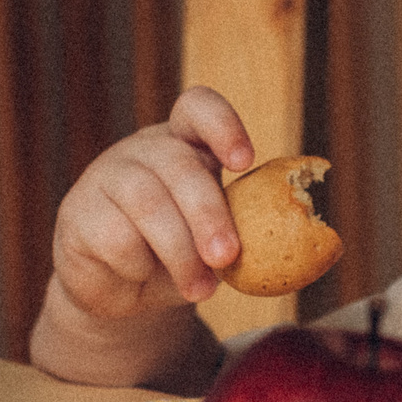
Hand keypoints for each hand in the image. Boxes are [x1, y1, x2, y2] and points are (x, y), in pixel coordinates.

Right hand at [28, 89, 252, 392]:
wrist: (120, 294)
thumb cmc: (182, 256)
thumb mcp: (219, 238)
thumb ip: (253, 230)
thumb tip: (322, 244)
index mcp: (183, 144)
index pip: (197, 108)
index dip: (222, 125)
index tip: (246, 162)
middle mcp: (144, 151)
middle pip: (177, 164)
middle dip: (208, 213)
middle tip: (228, 257)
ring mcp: (106, 178)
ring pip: (147, 204)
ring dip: (179, 252)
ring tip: (201, 290)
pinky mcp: (78, 214)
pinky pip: (115, 237)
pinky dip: (140, 267)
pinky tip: (145, 279)